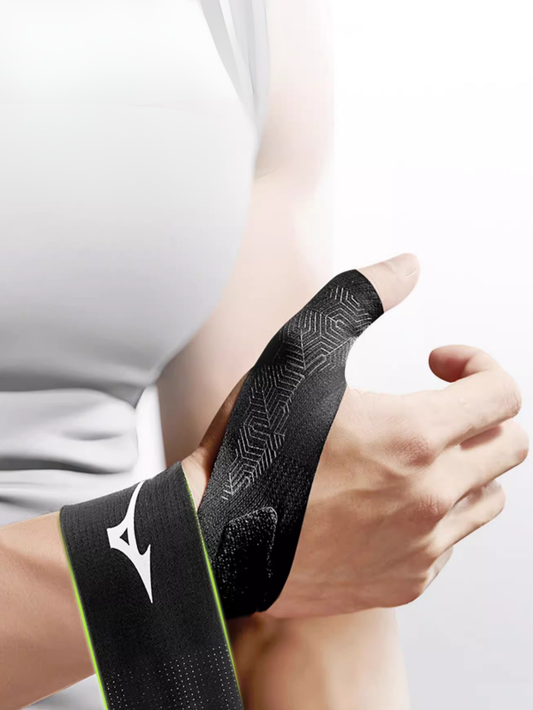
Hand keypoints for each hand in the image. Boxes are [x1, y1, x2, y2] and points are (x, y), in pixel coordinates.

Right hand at [183, 254, 528, 617]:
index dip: (476, 364)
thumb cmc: (252, 444)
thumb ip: (358, 297)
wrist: (213, 538)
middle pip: (509, 446)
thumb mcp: (298, 351)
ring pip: (489, 497)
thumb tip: (409, 265)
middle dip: (479, 413)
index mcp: (415, 437)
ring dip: (465, 465)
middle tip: (433, 404)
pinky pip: (452, 542)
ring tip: (414, 453)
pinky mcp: (405, 583)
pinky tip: (390, 499)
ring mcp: (421, 547)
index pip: (503, 394)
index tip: (437, 364)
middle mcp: (432, 498)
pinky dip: (437, 514)